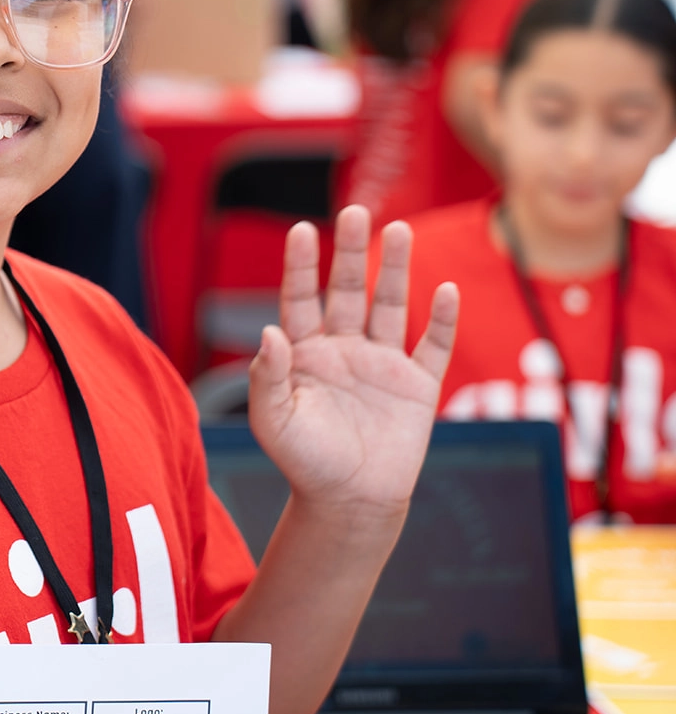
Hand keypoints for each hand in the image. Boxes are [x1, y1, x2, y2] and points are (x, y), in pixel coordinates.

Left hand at [248, 205, 458, 519]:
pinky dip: (442, 319)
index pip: (300, 299)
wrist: (350, 502)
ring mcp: (382, 363)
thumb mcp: (274, 419)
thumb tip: (269, 331)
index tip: (300, 230)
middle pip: (347, 290)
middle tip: (355, 211)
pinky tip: (445, 289)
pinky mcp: (417, 385)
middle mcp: (343, 349)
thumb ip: (268, 376)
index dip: (301, 265)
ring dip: (395, 270)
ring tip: (398, 230)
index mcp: (305, 353)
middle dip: (351, 252)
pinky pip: (433, 345)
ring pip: (390, 306)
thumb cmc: (304, 461)